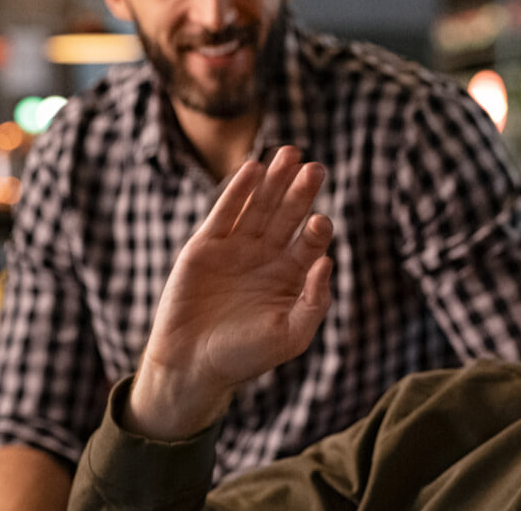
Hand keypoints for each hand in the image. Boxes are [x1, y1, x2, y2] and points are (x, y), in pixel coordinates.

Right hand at [125, 146, 335, 439]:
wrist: (191, 366)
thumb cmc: (245, 356)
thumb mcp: (290, 336)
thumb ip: (314, 301)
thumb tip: (328, 261)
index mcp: (291, 276)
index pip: (310, 243)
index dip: (317, 230)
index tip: (321, 222)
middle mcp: (267, 256)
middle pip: (289, 215)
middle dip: (302, 192)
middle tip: (317, 168)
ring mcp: (237, 247)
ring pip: (260, 206)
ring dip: (275, 181)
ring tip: (289, 154)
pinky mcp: (206, 245)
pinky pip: (225, 211)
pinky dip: (239, 190)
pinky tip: (254, 169)